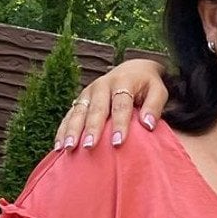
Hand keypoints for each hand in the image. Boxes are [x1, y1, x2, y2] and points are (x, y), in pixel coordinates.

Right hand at [54, 58, 168, 149]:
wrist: (133, 69)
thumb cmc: (147, 85)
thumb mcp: (158, 90)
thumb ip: (155, 106)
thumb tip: (148, 125)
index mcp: (123, 82)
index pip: (121, 105)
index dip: (119, 124)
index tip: (118, 142)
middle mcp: (102, 85)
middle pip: (96, 109)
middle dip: (92, 128)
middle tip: (90, 146)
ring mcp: (88, 92)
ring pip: (78, 112)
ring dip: (72, 130)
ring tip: (68, 148)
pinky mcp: (80, 100)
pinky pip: (69, 115)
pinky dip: (63, 130)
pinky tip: (58, 146)